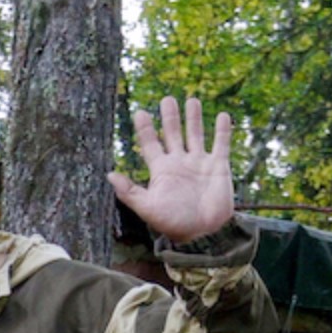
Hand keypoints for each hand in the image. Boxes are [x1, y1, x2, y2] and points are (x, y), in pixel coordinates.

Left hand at [108, 98, 236, 245]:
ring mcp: (199, 163)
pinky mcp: (219, 167)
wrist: (203, 233)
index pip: (150, 144)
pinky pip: (221, 144)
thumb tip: (109, 175)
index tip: (140, 112)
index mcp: (161, 171)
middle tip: (167, 99)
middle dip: (170, 117)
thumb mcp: (147, 208)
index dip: (145, 129)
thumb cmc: (173, 223)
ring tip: (191, 99)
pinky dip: (223, 130)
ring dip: (194, 118)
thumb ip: (129, 191)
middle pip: (173, 134)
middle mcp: (179, 163)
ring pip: (196, 134)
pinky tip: (223, 115)